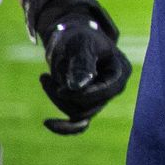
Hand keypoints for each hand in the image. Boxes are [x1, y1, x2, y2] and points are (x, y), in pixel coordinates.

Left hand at [39, 12, 131, 135]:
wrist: (72, 39)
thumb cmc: (79, 37)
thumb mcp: (81, 44)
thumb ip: (82, 62)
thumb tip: (77, 87)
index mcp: (120, 71)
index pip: (107, 91)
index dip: (83, 94)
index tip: (60, 87)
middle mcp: (114, 88)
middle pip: (90, 105)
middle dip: (63, 95)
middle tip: (44, 77)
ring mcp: (101, 98)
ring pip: (78, 113)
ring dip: (57, 99)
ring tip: (45, 78)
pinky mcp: (87, 105)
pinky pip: (80, 124)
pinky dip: (65, 127)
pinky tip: (48, 123)